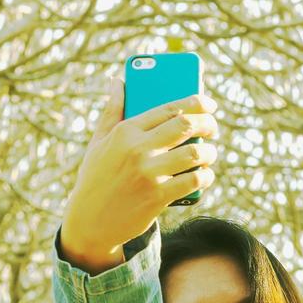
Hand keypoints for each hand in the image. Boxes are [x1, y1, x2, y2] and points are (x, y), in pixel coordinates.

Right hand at [61, 78, 218, 258]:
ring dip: (209, 152)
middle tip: (212, 128)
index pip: (169, 108)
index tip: (208, 105)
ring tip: (209, 153)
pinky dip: (205, 177)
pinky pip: (192, 181)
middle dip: (208, 123)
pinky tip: (205, 175)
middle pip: (186, 125)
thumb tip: (118, 82)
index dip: (196, 102)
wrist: (90, 221)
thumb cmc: (96, 178)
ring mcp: (148, 174)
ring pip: (194, 153)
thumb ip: (111, 111)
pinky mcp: (157, 197)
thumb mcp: (98, 142)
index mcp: (125, 131)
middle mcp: (137, 149)